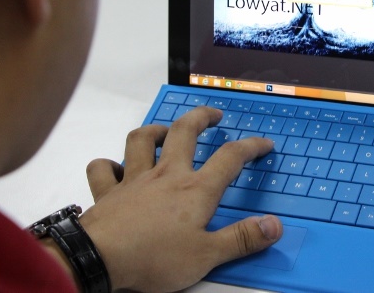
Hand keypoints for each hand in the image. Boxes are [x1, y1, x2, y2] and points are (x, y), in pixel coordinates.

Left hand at [79, 106, 282, 291]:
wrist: (99, 259)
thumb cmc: (154, 257)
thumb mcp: (207, 256)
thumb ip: (242, 239)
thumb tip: (274, 225)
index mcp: (195, 190)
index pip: (230, 158)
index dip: (251, 147)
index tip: (263, 144)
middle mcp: (166, 175)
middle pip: (185, 132)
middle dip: (201, 117)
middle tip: (213, 114)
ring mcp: (133, 179)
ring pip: (142, 139)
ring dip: (155, 130)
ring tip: (165, 132)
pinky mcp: (106, 192)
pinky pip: (102, 168)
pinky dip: (107, 164)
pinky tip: (113, 167)